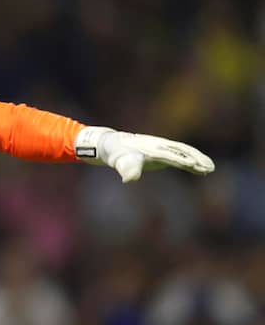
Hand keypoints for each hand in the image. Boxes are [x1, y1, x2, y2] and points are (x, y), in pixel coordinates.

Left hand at [75, 126, 214, 182]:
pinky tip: (199, 169)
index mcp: (152, 148)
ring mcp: (162, 147)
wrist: (114, 145)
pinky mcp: (163, 152)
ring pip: (183, 152)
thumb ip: (127, 169)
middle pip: (181, 150)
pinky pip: (180, 156)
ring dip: (197, 159)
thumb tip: (128, 179)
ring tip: (210, 169)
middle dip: (195, 158)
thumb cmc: (118, 154)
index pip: (170, 154)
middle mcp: (159, 146)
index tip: (195, 165)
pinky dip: (190, 161)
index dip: (182, 159)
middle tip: (209, 168)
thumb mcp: (121, 162)